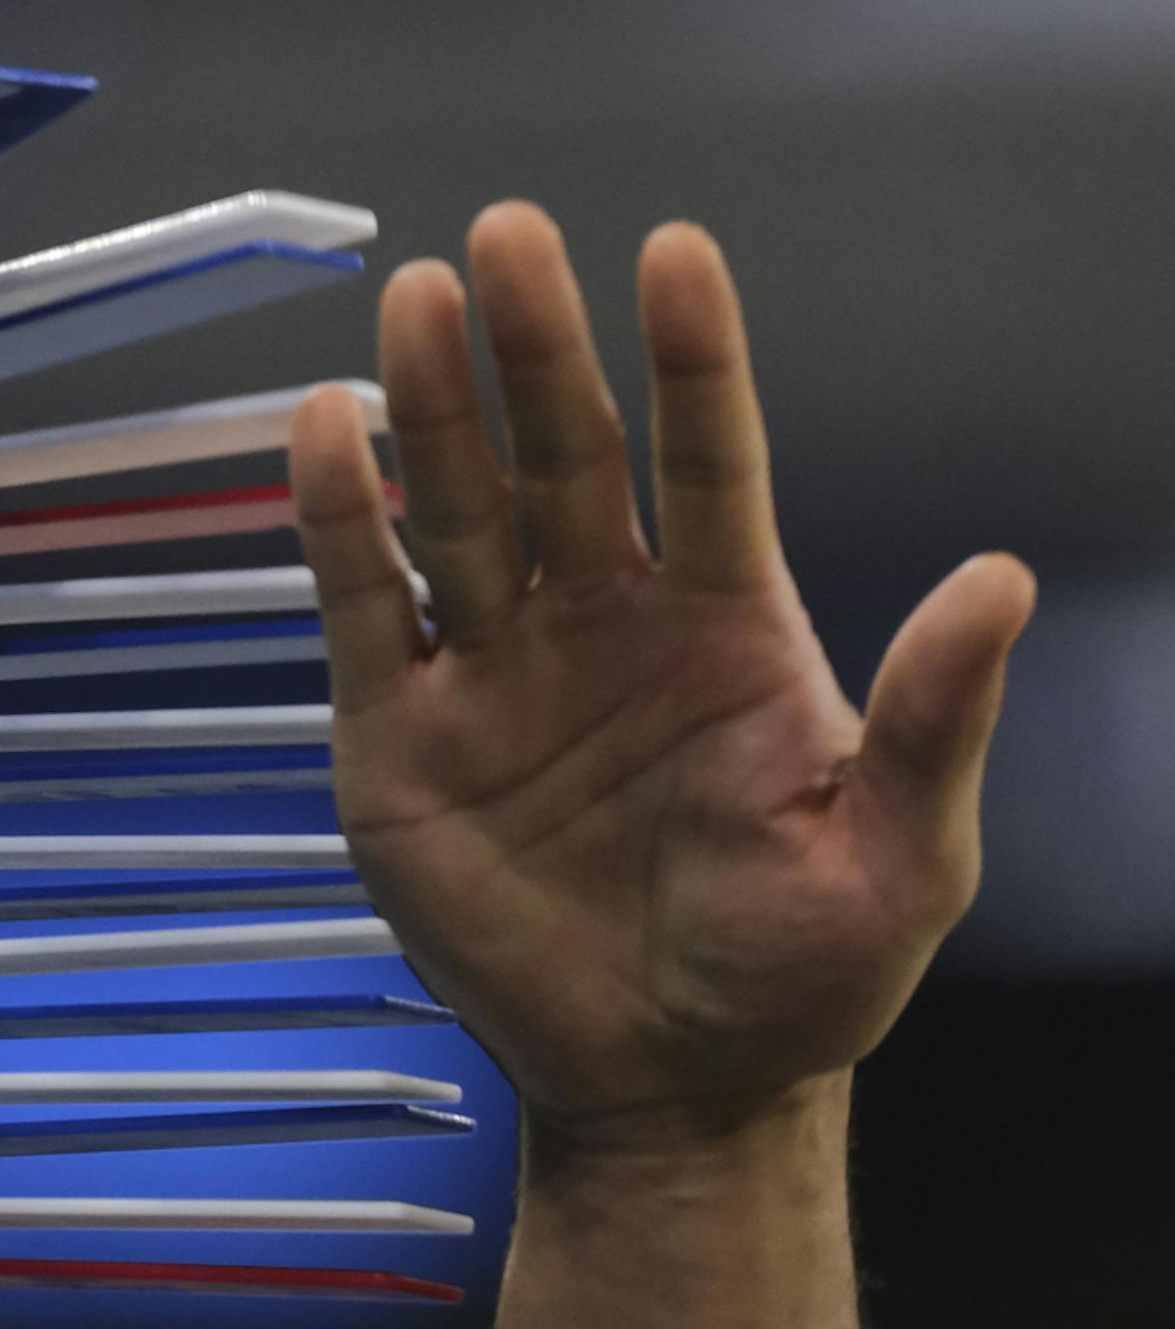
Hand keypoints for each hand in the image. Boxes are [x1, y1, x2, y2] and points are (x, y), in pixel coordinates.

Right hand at [289, 205, 1034, 1142]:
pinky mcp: (403, 734)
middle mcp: (602, 615)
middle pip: (565, 457)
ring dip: (432, 402)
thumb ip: (935, 718)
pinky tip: (326, 426)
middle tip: (508, 234)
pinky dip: (341, 519)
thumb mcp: (900, 858)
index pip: (708, 462)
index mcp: (723, 622)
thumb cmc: (801, 972)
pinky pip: (366, 607)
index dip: (691, 362)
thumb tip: (1002, 578)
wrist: (672, 1093)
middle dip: (535, 348)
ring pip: (458, 506)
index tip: (673, 254)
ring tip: (415, 296)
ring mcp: (497, 667)